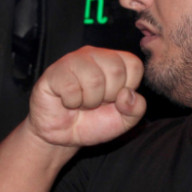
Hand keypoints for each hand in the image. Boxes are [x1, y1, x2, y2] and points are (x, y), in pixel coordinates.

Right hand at [26, 46, 145, 146]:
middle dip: (109, 97)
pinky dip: (72, 102)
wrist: (65, 136)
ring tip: (82, 102)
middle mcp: (95, 55)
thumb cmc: (95, 122)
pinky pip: (71, 87)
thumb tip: (126, 93)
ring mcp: (73, 60)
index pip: (134, 65)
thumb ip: (136, 108)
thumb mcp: (125, 120)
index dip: (128, 88)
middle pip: (116, 70)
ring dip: (90, 101)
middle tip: (96, 102)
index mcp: (115, 61)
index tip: (115, 99)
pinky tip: (68, 102)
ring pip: (94, 78)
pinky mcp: (54, 72)